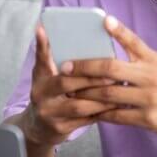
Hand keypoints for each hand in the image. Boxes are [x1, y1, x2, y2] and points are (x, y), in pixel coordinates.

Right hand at [24, 23, 119, 147]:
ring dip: (101, 97)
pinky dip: (101, 112)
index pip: (42, 59)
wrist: (38, 128)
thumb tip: (46, 28)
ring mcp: (49, 113)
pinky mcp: (60, 128)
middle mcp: (40, 94)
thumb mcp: (46, 76)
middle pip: (65, 83)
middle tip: (112, 73)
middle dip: (91, 78)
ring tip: (118, 89)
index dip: (43, 45)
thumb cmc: (49, 95)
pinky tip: (115, 105)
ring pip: (78, 105)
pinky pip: (85, 120)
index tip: (44, 28)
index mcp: (39, 78)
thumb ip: (50, 57)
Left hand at [60, 15, 156, 139]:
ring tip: (69, 91)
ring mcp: (149, 99)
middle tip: (66, 68)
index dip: (117, 30)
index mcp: (152, 61)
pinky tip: (88, 111)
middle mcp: (150, 77)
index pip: (133, 41)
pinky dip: (100, 114)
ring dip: (86, 93)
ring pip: (109, 94)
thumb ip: (137, 52)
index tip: (102, 20)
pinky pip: (117, 116)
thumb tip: (111, 31)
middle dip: (85, 68)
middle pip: (112, 68)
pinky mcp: (148, 119)